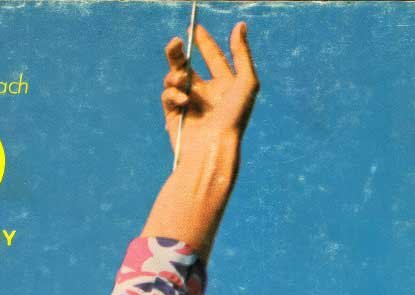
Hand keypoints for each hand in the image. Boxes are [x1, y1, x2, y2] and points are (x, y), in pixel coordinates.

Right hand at [161, 21, 259, 154]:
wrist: (215, 149)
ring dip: (175, 73)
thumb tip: (240, 25)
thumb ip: (242, 53)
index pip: (214, 58)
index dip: (205, 42)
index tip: (194, 28)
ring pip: (173, 77)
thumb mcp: (246, 82)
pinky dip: (173, 94)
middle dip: (178, 52)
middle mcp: (206, 95)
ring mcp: (189, 106)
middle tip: (176, 43)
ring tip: (181, 79)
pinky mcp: (174, 117)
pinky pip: (168, 95)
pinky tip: (183, 101)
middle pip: (187, 64)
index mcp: (224, 87)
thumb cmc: (235, 118)